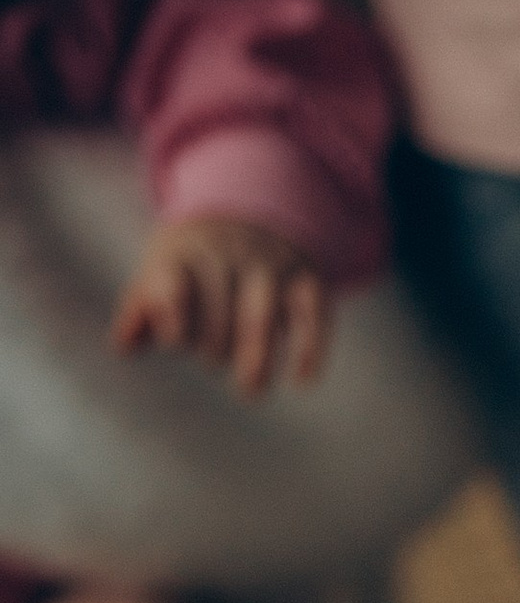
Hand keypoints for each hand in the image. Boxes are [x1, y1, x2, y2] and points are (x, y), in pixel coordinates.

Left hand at [112, 215, 334, 394]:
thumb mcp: (161, 272)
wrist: (251, 213)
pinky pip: (312, 314)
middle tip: (211, 359)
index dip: (172, 307)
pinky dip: (310, 347)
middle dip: (213, 344)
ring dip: (256, 353)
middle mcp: (229, 256)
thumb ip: (141, 310)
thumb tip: (124, 346)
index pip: (174, 280)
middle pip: (219, 308)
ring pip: (262, 312)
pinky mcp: (308, 281)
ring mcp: (271, 268)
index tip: (174, 341)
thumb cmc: (194, 263)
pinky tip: (303, 380)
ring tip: (250, 390)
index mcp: (184, 255)